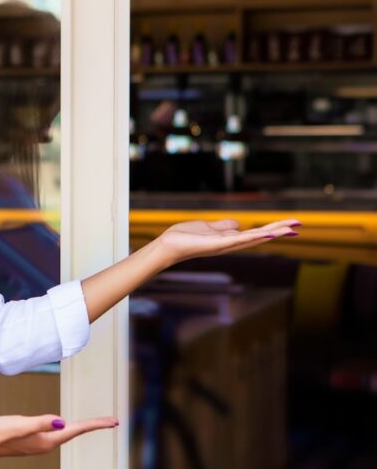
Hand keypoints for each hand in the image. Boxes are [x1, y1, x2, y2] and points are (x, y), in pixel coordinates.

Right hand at [0, 414, 118, 461]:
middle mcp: (46, 444)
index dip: (95, 424)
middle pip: (75, 432)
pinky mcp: (31, 439)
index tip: (112, 421)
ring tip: (95, 423)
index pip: (76, 430)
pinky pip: (55, 432)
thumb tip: (62, 422)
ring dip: (81, 427)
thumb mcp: (21, 424)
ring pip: (66, 433)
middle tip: (111, 421)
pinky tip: (65, 425)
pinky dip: (67, 428)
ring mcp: (38, 443)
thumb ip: (41, 422)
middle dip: (93, 426)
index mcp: (46, 440)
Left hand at [155, 217, 299, 267]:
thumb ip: (223, 225)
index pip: (256, 233)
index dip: (273, 228)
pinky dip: (253, 236)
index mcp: (229, 239)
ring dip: (273, 233)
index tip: (291, 225)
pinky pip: (239, 239)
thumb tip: (238, 223)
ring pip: (254, 238)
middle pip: (260, 236)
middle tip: (299, 225)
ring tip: (291, 228)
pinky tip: (267, 233)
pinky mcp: (217, 244)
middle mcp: (231, 244)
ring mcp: (225, 245)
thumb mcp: (208, 226)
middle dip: (279, 230)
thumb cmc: (184, 237)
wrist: (168, 245)